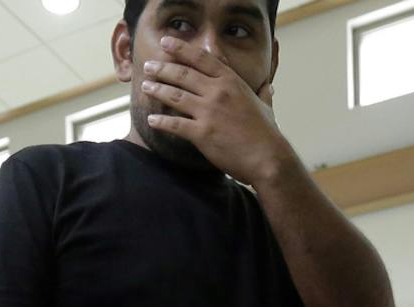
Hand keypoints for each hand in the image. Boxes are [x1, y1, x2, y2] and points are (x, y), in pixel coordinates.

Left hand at [139, 37, 294, 186]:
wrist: (267, 158)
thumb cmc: (267, 134)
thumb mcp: (265, 107)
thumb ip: (263, 94)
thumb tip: (268, 87)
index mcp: (232, 82)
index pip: (202, 58)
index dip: (181, 49)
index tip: (166, 42)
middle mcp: (218, 92)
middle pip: (183, 74)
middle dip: (162, 68)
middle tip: (148, 65)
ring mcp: (209, 112)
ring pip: (175, 95)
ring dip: (157, 89)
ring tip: (145, 86)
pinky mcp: (202, 133)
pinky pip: (175, 124)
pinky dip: (161, 122)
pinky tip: (151, 120)